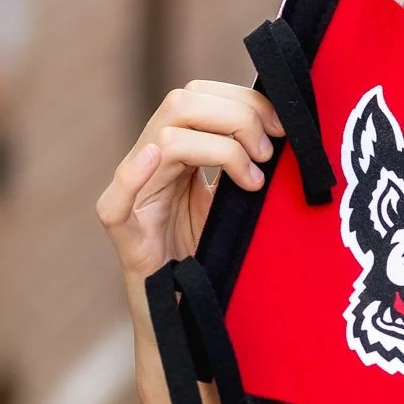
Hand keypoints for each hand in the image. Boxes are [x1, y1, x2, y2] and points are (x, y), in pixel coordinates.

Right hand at [96, 82, 283, 283]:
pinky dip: (136, 172)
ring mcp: (134, 191)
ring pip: (166, 139)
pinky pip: (118, 194)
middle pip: (182, 103)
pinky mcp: (121, 226)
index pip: (200, 95)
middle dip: (237, 118)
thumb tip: (285, 132)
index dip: (243, 100)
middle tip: (268, 152)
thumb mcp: (236, 200)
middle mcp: (151, 160)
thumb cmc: (210, 253)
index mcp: (177, 149)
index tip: (281, 125)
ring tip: (253, 180)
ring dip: (221, 149)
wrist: (186, 308)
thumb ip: (248, 165)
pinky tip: (156, 158)